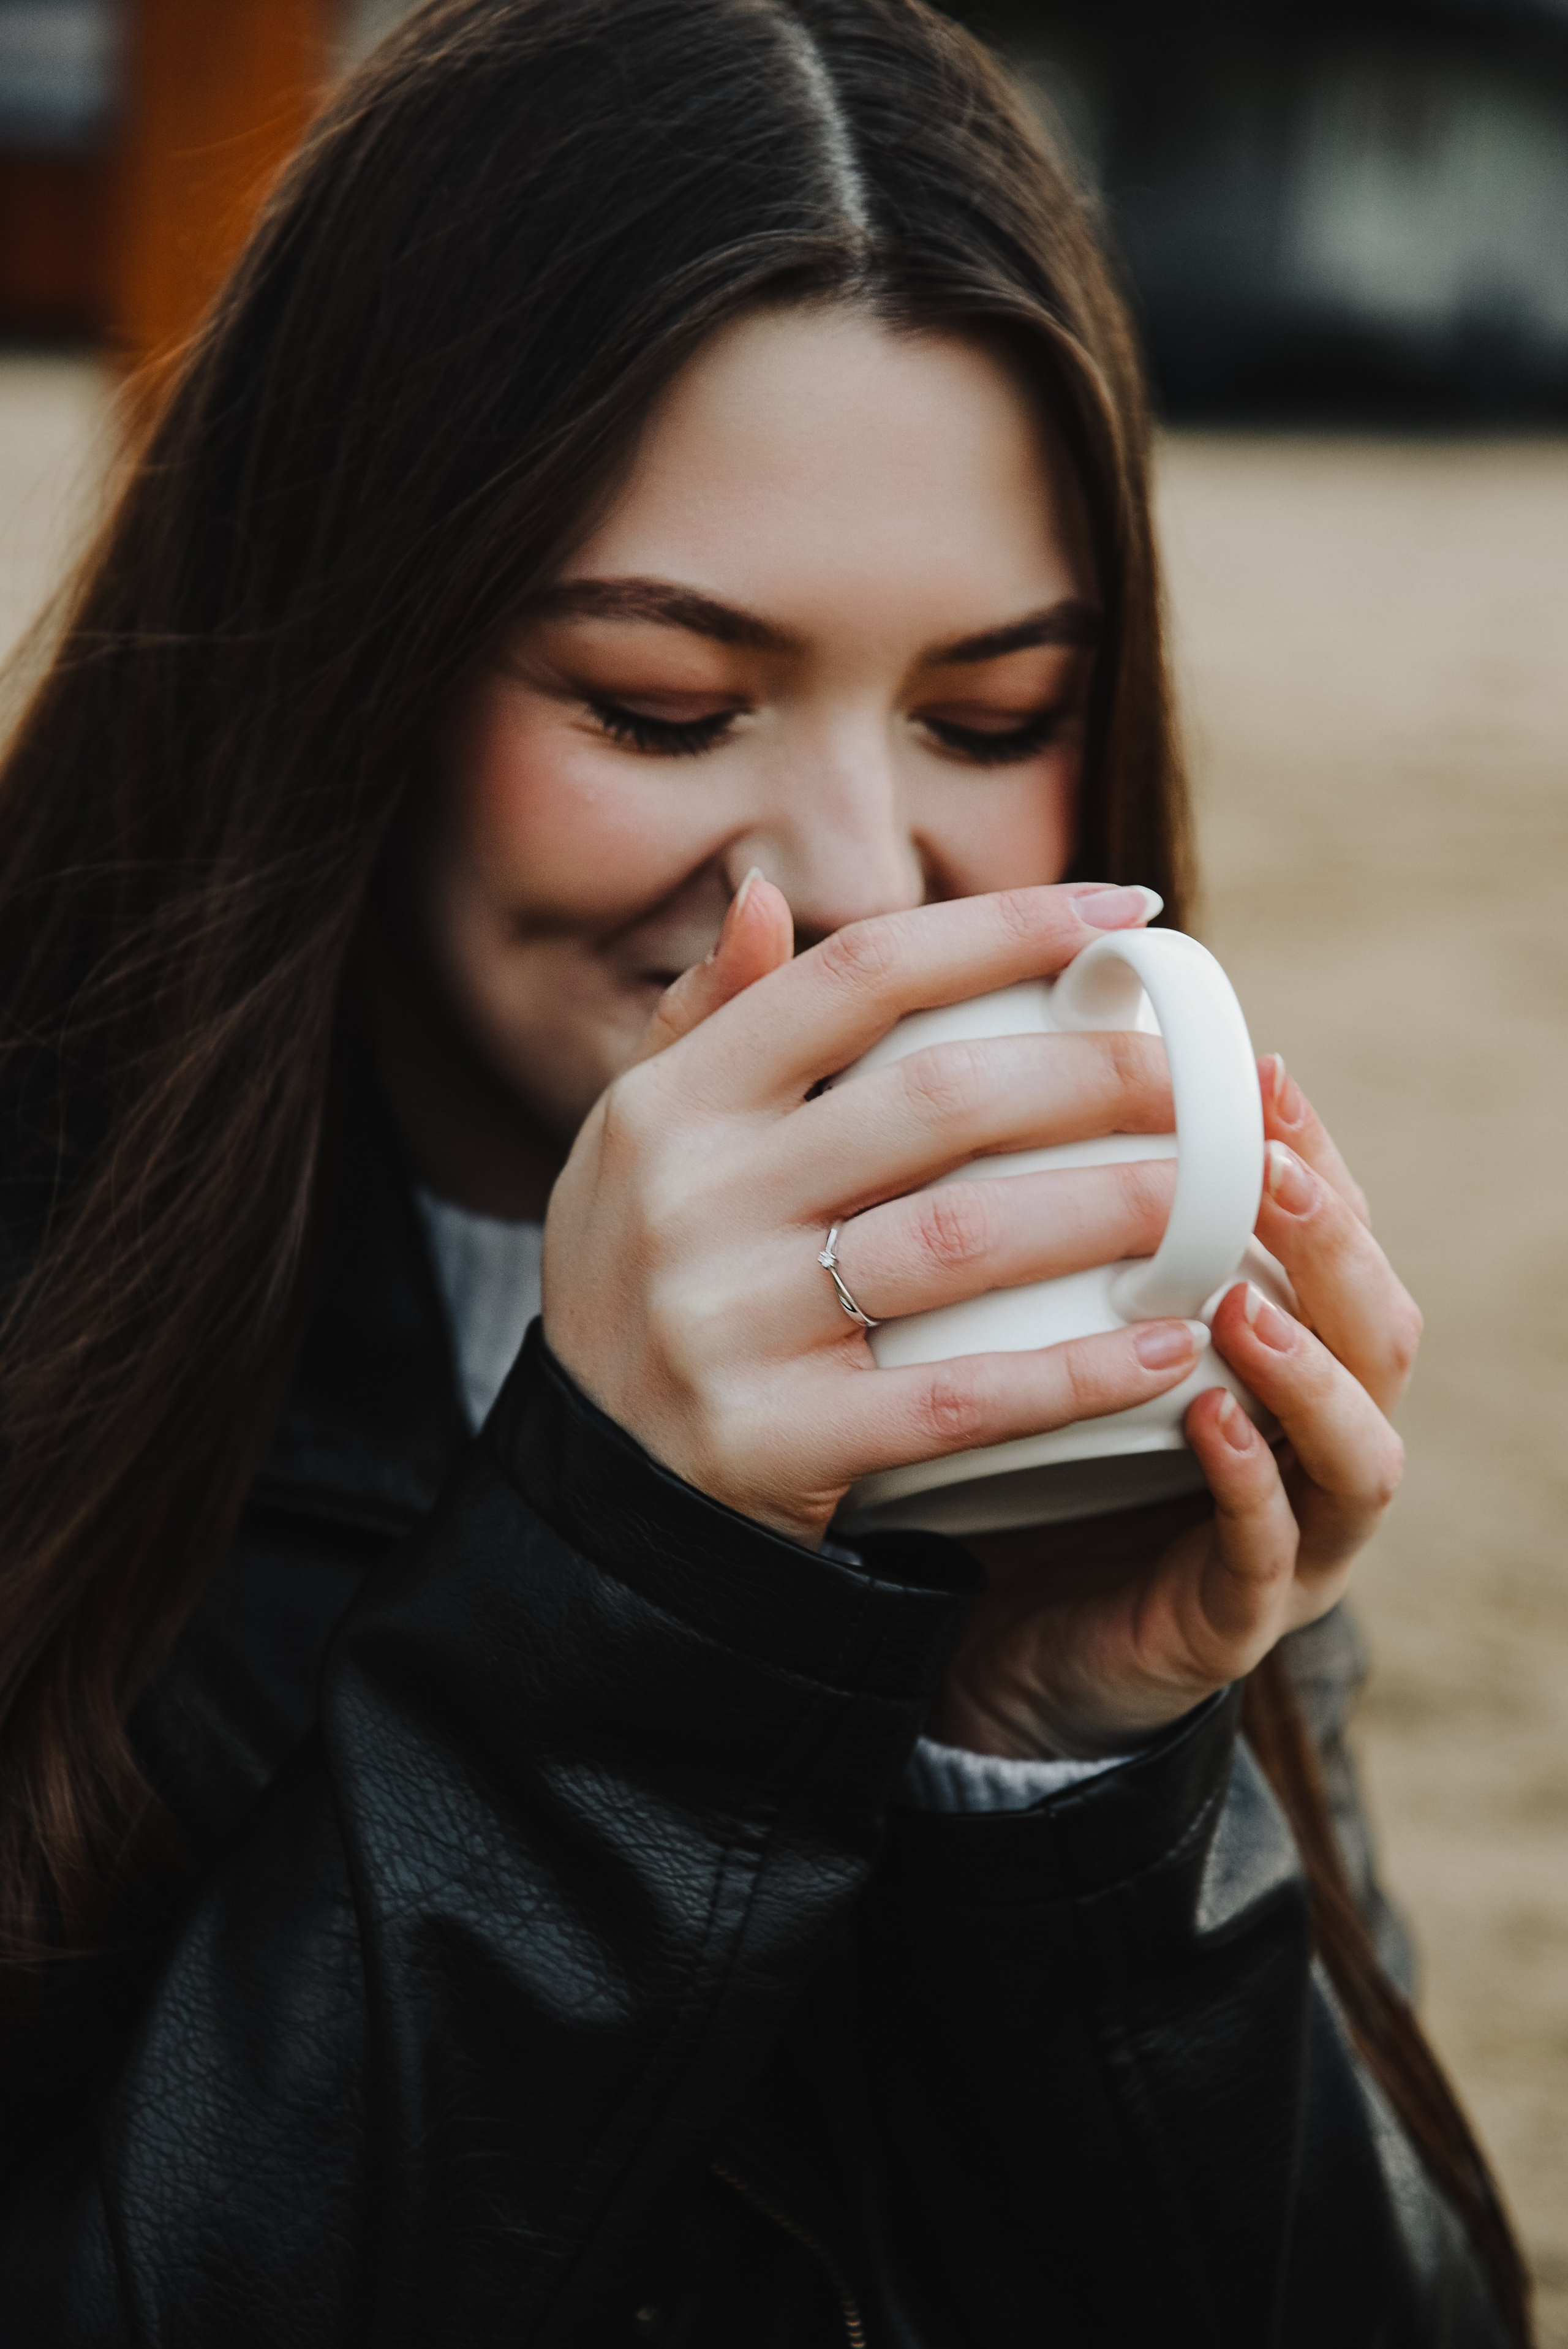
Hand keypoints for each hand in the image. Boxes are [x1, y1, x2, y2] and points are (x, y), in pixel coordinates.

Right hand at [543, 876, 1208, 1549]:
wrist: (592, 1498)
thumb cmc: (638, 1289)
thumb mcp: (634, 1148)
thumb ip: (704, 1023)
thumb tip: (768, 895)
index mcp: (675, 1107)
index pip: (858, 974)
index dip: (1003, 927)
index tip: (1128, 910)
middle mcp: (694, 1201)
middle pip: (937, 1099)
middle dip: (1093, 1075)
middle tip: (1196, 1083)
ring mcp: (732, 1324)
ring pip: (965, 1238)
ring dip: (1111, 1208)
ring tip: (1212, 1197)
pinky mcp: (777, 1441)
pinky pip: (959, 1398)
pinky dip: (1074, 1371)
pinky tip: (1167, 1346)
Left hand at [931, 1054, 1420, 1758]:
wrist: (975, 1647)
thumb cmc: (1012, 1467)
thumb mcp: (1028, 1333)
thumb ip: (1029, 1228)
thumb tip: (967, 1070)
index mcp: (1274, 1356)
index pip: (1330, 1241)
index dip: (1311, 1154)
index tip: (1260, 1069)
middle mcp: (1304, 1439)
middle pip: (1377, 1326)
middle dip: (1334, 1242)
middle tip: (1270, 1167)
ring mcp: (1288, 1538)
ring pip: (1361, 1445)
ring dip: (1312, 1362)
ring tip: (1247, 1294)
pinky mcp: (1232, 1623)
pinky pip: (1271, 1552)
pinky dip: (1251, 1483)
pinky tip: (1210, 1418)